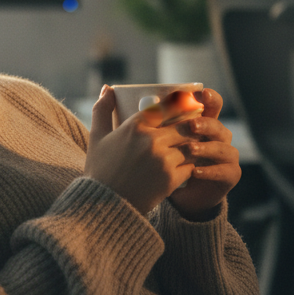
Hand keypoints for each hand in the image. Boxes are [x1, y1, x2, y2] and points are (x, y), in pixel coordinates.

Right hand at [84, 85, 195, 213]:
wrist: (104, 206)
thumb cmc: (100, 170)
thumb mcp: (97, 137)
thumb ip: (102, 110)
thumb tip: (107, 88)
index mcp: (135, 126)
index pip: (167, 107)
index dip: (181, 105)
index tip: (187, 105)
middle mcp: (151, 140)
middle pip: (184, 125)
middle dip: (191, 126)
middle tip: (197, 127)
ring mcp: (163, 160)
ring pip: (190, 145)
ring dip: (193, 146)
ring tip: (195, 146)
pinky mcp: (172, 178)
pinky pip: (191, 165)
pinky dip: (190, 165)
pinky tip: (187, 165)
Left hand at [168, 88, 241, 220]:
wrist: (182, 193)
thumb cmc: (170, 161)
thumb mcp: (161, 139)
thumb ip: (157, 121)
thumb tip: (137, 97)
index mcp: (206, 123)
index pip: (212, 105)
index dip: (210, 98)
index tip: (202, 92)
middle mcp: (220, 137)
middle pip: (218, 125)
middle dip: (206, 124)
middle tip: (192, 125)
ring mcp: (227, 155)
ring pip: (223, 148)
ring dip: (207, 148)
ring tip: (191, 150)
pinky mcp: (230, 175)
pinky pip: (225, 171)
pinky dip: (210, 171)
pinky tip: (195, 172)